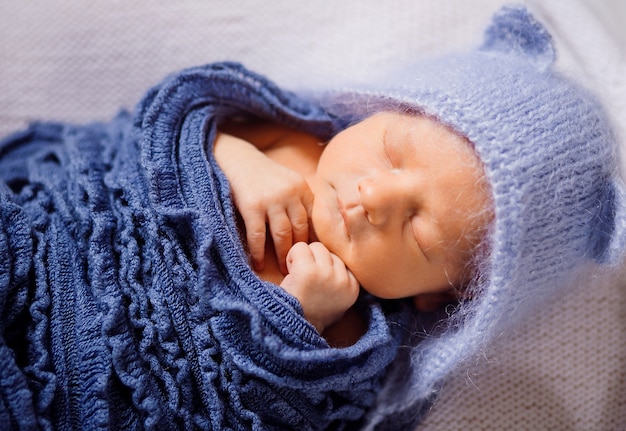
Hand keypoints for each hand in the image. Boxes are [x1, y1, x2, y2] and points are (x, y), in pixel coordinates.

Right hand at [214, 133, 312, 272]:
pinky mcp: (251, 206)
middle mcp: (290, 193)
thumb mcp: (287, 181)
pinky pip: (258, 235)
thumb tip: (313, 231)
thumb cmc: (263, 175)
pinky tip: (258, 263)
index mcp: (301, 187)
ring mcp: (271, 200)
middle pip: (301, 228)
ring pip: (283, 234)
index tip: (315, 254)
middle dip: (300, 250)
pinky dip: (258, 252)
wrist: (236, 158)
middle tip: (299, 266)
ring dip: (283, 254)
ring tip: (283, 268)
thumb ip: (300, 200)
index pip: (314, 218)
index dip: (316, 238)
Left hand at [280, 242, 359, 333]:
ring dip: (305, 257)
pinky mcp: (308, 270)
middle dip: (316, 260)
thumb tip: (338, 257)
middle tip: (306, 279)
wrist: (293, 326)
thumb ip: (342, 279)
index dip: (326, 268)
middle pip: (329, 252)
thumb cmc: (312, 313)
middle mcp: (343, 280)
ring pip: (316, 246)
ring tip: (299, 275)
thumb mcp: (338, 299)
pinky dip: (292, 256)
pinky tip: (290, 271)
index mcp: (354, 287)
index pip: (341, 260)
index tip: (318, 283)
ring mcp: (326, 274)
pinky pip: (300, 247)